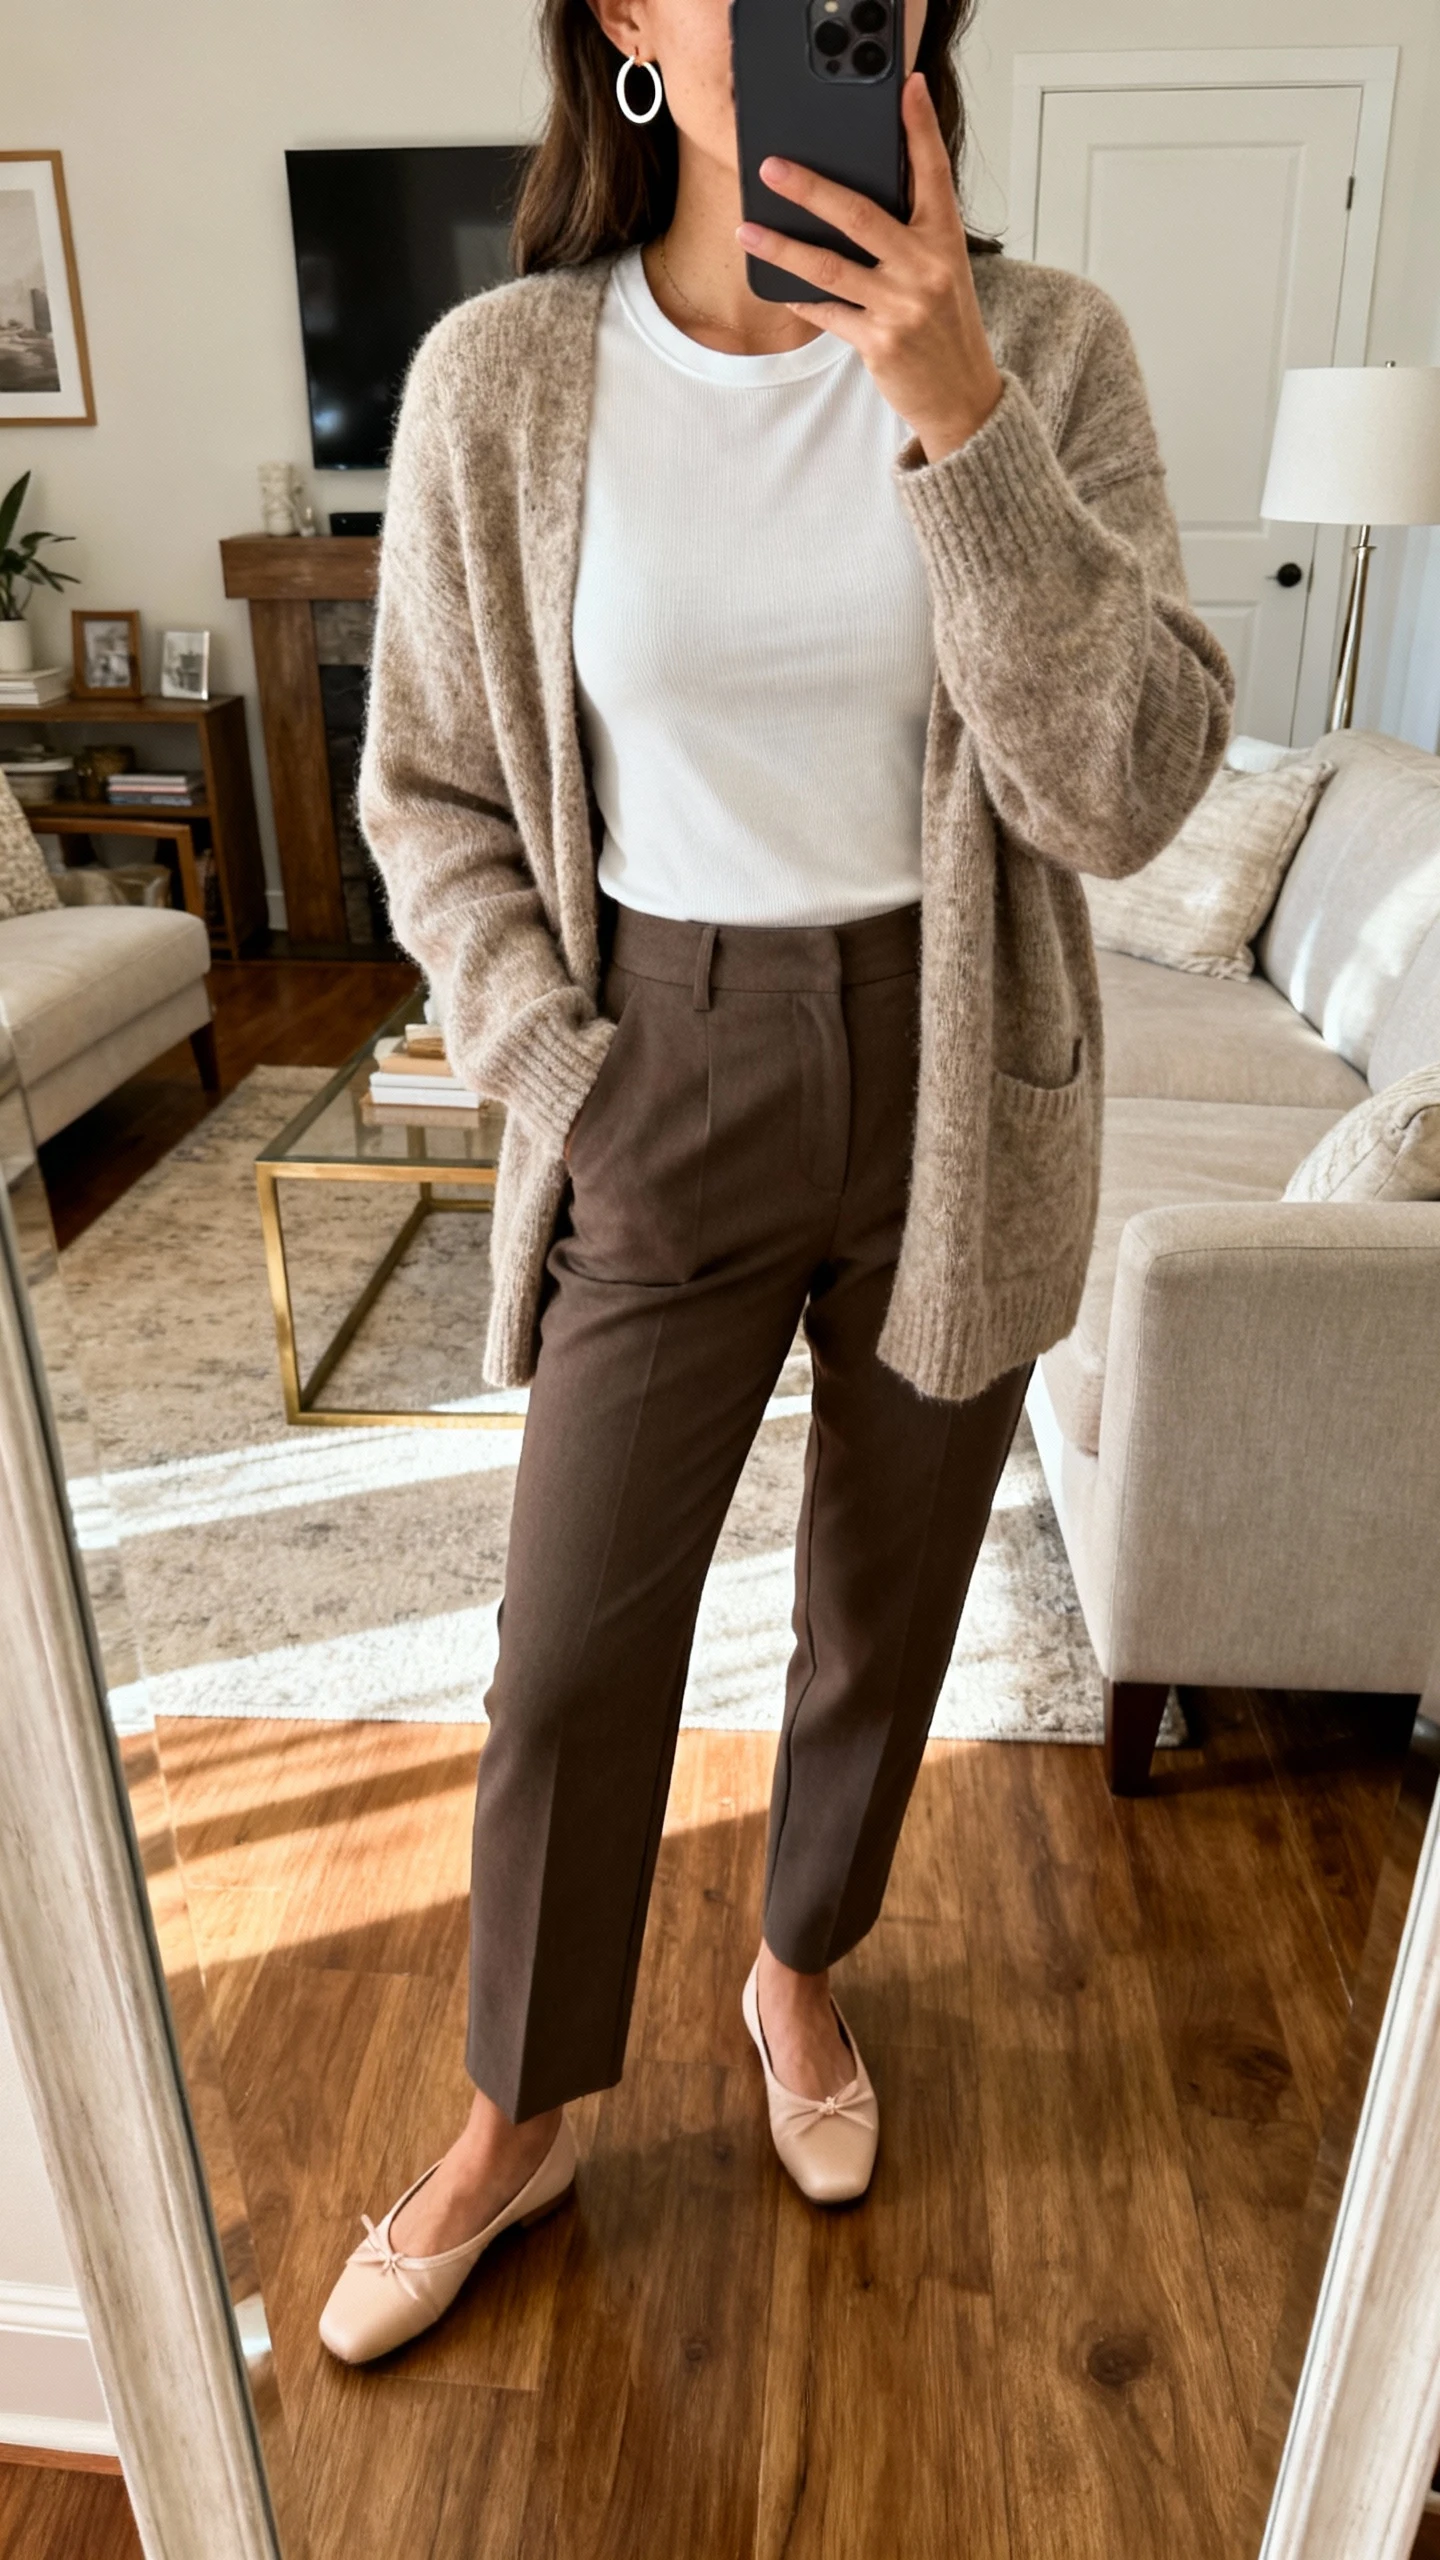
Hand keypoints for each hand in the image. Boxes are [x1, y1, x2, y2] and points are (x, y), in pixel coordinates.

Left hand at [735, 72, 1003, 464]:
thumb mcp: (942, 271)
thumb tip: (853, 203)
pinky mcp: (879, 342)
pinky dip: (799, 298)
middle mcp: (926, 268)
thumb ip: (910, 235)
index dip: (920, 128)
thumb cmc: (946, 326)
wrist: (962, 396)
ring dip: (782, 247)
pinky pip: (826, 312)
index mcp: (945, 240)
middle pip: (859, 215)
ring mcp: (901, 306)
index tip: (907, 87)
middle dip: (810, 189)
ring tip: (749, 229)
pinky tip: (775, 283)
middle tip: (773, 167)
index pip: (934, 172)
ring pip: (829, 267)